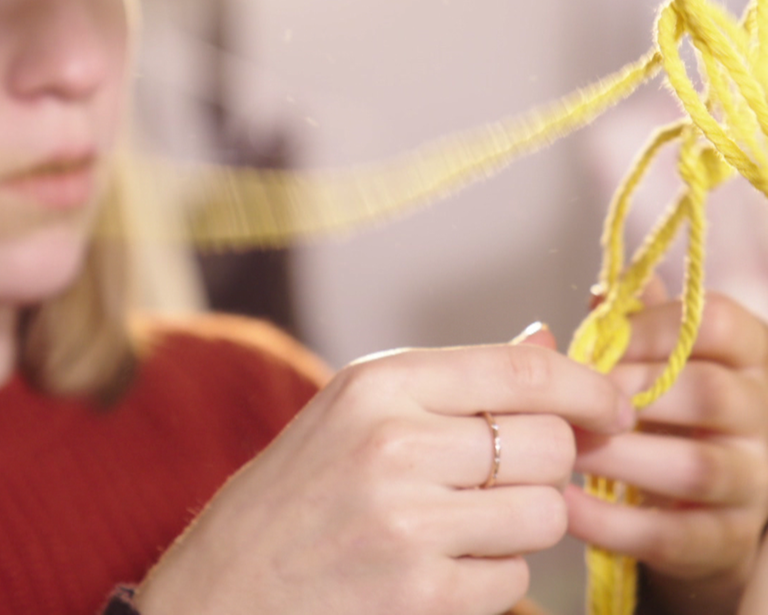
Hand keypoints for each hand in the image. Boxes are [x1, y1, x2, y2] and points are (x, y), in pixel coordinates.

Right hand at [135, 333, 632, 614]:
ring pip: (544, 514)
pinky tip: (440, 565)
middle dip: (552, 462)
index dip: (587, 385)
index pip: (522, 369)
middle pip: (549, 444)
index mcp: (379, 381)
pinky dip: (494, 573)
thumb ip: (458, 378)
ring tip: (466, 520)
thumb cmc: (294, 491)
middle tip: (514, 473)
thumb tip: (546, 341)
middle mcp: (395, 442)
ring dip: (525, 521)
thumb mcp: (359, 409)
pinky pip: (514, 578)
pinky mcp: (420, 596)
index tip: (615, 404)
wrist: (222, 591)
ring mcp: (408, 523)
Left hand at [565, 291, 767, 614]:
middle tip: (570, 400)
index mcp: (750, 355)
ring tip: (564, 446)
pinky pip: (674, 535)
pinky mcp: (728, 540)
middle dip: (627, 394)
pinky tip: (567, 504)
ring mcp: (756, 482)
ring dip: (618, 456)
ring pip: (697, 468)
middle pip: (710, 394)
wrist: (698, 496)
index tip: (596, 344)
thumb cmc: (668, 404)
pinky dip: (612, 523)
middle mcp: (766, 415)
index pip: (714, 324)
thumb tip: (600, 295)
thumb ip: (636, 324)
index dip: (648, 329)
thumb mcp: (660, 356)